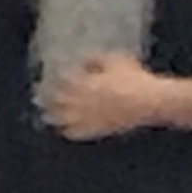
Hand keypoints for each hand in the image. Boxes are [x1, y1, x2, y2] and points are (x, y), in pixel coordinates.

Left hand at [46, 52, 167, 139]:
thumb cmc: (136, 78)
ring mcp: (87, 117)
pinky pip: (74, 133)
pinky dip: (66, 131)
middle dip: (45, 99)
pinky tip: (64, 129)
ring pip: (59, 119)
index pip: (57, 82)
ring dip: (51, 116)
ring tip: (47, 114)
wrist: (151, 101)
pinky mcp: (95, 130)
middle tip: (39, 98)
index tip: (43, 82)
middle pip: (54, 101)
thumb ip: (96, 60)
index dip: (48, 82)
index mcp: (83, 82)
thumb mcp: (116, 61)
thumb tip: (83, 59)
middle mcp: (80, 100)